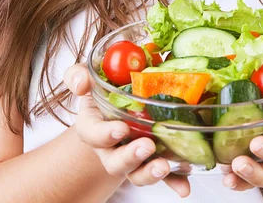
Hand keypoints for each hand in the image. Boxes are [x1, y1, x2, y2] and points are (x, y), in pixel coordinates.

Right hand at [63, 63, 190, 197]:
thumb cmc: (104, 88)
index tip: (121, 129)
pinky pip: (164, 176)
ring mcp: (133, 156)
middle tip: (147, 146)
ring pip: (137, 173)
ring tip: (164, 166)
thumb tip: (81, 83)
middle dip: (130, 157)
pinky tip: (184, 186)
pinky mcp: (153, 161)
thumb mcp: (89, 77)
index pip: (93, 134)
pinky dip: (174, 181)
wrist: (121, 102)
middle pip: (115, 161)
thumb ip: (78, 75)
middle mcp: (111, 147)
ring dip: (150, 173)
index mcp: (94, 126)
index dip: (105, 134)